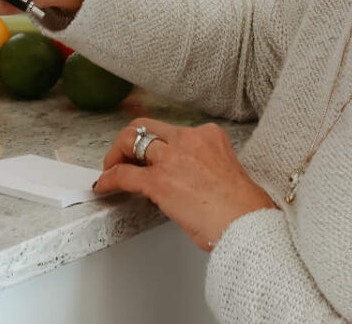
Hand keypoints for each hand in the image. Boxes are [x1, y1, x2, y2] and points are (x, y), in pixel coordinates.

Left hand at [94, 118, 276, 251]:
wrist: (248, 224)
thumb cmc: (245, 208)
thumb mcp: (227, 171)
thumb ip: (204, 166)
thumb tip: (187, 180)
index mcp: (209, 136)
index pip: (173, 131)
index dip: (158, 144)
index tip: (152, 156)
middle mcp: (188, 140)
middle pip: (146, 127)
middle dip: (130, 139)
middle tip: (123, 156)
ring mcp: (171, 158)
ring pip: (130, 140)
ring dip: (116, 154)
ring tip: (110, 168)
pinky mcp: (158, 181)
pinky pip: (123, 175)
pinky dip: (108, 179)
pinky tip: (103, 186)